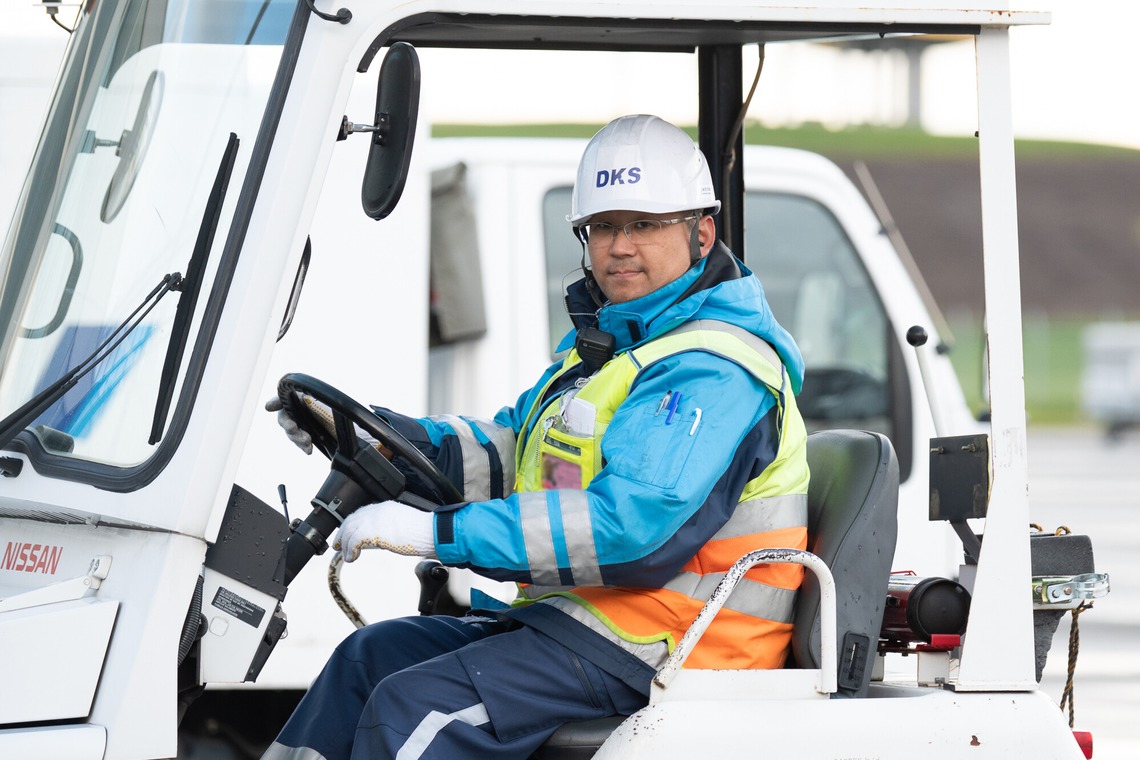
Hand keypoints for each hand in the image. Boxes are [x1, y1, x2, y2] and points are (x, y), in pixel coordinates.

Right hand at [266, 395, 393, 457]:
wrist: (352, 427)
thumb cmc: (339, 409)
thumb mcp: (328, 401)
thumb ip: (312, 396)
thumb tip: (292, 398)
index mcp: (301, 398)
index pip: (283, 398)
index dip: (275, 401)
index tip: (271, 406)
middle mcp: (298, 410)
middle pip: (284, 418)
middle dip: (288, 425)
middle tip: (295, 428)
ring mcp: (301, 424)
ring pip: (291, 432)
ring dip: (297, 438)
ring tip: (307, 441)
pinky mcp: (306, 436)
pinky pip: (300, 442)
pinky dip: (303, 446)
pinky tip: (308, 450)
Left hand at [335, 501, 435, 561]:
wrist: (431, 532)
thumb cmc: (424, 532)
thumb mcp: (403, 526)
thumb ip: (389, 529)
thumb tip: (380, 540)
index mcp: (386, 507)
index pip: (362, 513)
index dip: (352, 524)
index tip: (347, 534)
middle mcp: (378, 510)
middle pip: (352, 519)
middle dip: (342, 533)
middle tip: (338, 545)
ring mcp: (375, 519)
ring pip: (350, 529)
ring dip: (345, 544)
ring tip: (345, 554)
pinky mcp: (373, 531)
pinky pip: (353, 540)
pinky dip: (350, 550)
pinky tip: (352, 558)